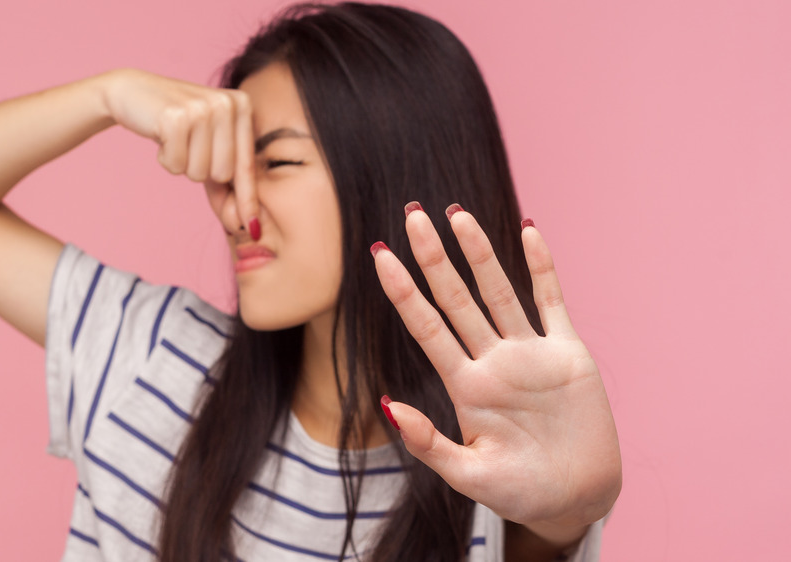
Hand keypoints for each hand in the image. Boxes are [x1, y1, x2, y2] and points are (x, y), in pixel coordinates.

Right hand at [102, 69, 257, 232]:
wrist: (134, 92)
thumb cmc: (177, 125)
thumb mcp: (208, 147)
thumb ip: (227, 183)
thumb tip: (244, 225)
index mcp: (242, 106)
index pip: (246, 164)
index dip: (247, 198)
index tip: (252, 228)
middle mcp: (227, 104)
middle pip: (223, 174)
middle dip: (201, 170)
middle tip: (188, 145)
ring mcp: (202, 108)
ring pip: (199, 173)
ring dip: (182, 163)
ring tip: (175, 138)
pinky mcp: (176, 117)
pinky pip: (176, 165)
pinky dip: (166, 158)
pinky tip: (161, 134)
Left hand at [373, 204, 620, 536]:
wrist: (577, 500)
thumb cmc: (520, 492)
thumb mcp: (469, 475)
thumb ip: (428, 443)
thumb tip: (389, 406)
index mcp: (465, 386)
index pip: (426, 328)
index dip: (403, 292)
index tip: (380, 255)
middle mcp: (492, 361)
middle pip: (456, 298)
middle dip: (434, 257)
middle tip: (412, 215)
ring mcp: (529, 354)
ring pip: (498, 291)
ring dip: (479, 252)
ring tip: (457, 213)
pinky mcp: (568, 354)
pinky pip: (552, 301)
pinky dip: (542, 267)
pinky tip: (527, 231)